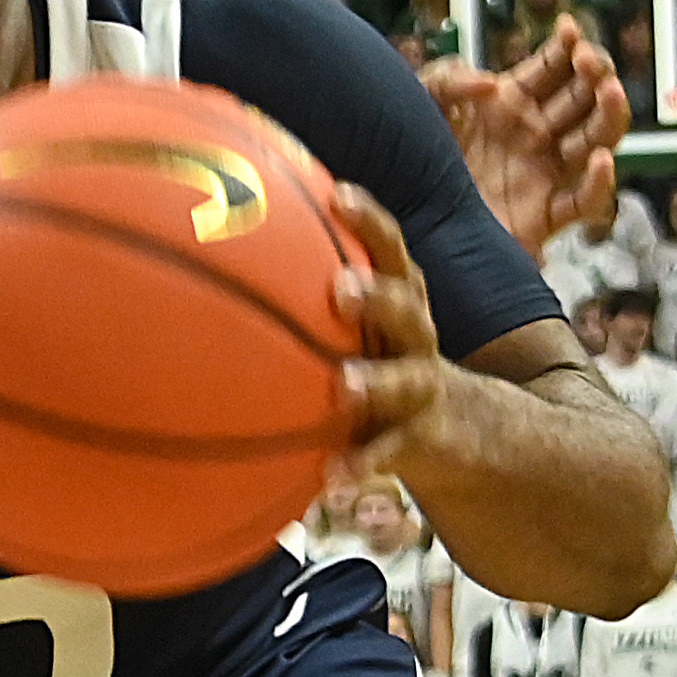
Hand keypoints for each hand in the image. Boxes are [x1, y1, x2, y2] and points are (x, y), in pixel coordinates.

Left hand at [328, 183, 463, 478]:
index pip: (390, 249)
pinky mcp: (418, 440)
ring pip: (405, 379)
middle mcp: (416, 337)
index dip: (370, 221)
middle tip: (340, 289)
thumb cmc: (380, 360)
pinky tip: (329, 482)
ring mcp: (420, 389)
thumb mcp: (359, 325)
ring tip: (346, 387)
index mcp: (400, 299)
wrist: (455, 428)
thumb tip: (221, 256)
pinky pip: (387, 454)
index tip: (338, 194)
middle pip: (405, 305)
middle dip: (376, 294)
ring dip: (376, 382)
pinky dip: (360, 466)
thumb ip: (305, 293)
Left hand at [421, 14, 625, 247]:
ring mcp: (542, 173)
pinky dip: (597, 184)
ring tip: (608, 91)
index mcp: (511, 102)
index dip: (568, 46)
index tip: (570, 29)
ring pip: (595, 141)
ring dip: (610, 114)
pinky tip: (600, 160)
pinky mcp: (542, 217)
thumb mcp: (422, 103)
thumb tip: (489, 84)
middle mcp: (535, 135)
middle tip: (590, 61)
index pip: (555, 66)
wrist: (402, 214)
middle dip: (596, 74)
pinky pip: (582, 202)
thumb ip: (448, 79)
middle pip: (584, 98)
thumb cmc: (410, 154)